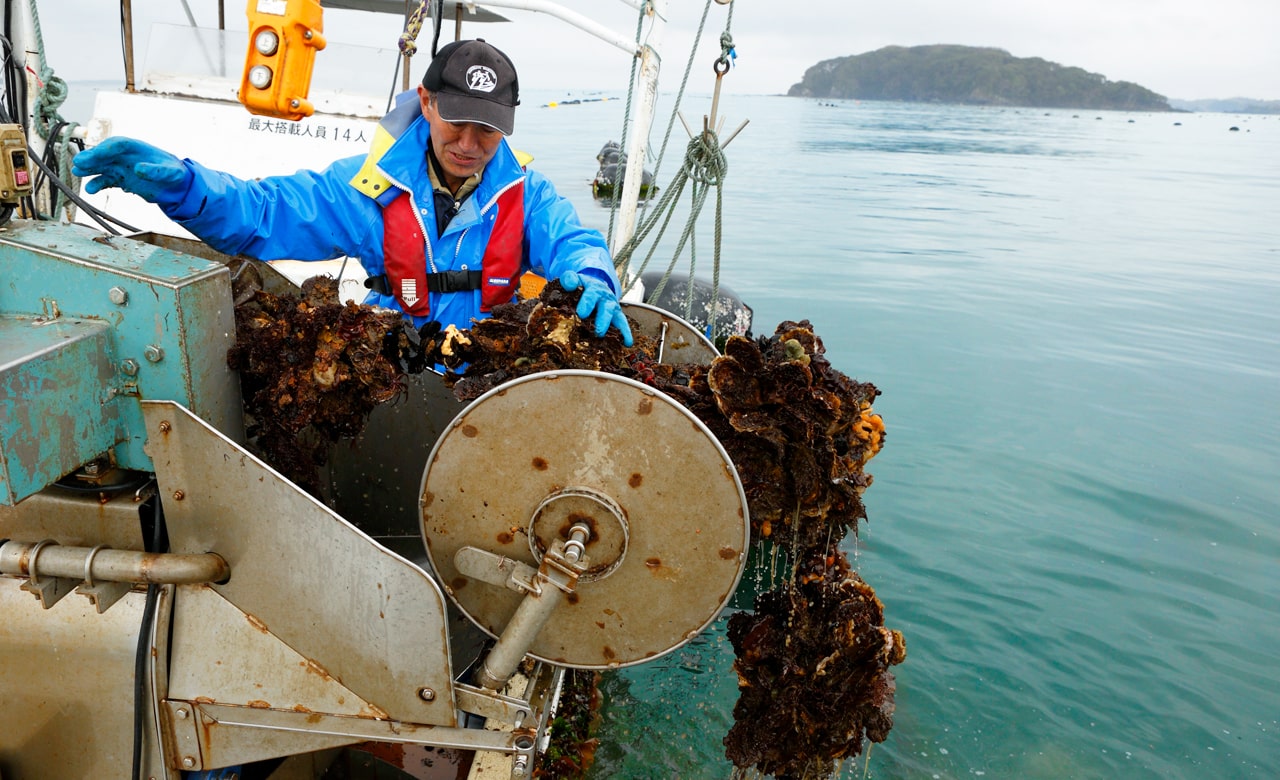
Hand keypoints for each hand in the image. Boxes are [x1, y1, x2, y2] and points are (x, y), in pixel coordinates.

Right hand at [72, 137, 191, 207]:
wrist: (176, 185)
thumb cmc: (175, 173)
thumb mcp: (171, 172)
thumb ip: (156, 171)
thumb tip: (138, 169)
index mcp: (136, 148)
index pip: (117, 145)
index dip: (104, 150)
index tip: (93, 155)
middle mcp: (125, 156)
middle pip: (105, 154)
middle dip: (92, 158)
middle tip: (78, 164)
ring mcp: (121, 168)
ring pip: (102, 167)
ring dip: (90, 169)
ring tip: (77, 172)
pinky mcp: (120, 180)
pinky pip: (106, 181)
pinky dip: (98, 184)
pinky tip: (90, 190)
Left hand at [560, 269, 633, 346]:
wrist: (595, 287)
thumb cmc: (582, 287)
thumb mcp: (576, 280)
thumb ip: (569, 279)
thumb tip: (569, 284)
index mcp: (594, 289)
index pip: (591, 295)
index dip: (587, 304)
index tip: (581, 313)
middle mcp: (606, 299)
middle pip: (606, 309)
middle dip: (602, 320)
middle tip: (597, 331)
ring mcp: (613, 308)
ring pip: (617, 318)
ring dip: (615, 329)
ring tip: (608, 338)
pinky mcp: (618, 317)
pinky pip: (623, 325)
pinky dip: (626, 334)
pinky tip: (627, 343)